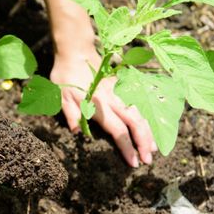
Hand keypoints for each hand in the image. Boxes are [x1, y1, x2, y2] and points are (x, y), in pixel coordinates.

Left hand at [50, 51, 156, 166]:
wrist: (76, 51)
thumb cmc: (66, 75)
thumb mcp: (61, 95)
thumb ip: (70, 113)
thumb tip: (76, 132)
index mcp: (98, 105)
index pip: (117, 130)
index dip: (127, 147)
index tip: (133, 162)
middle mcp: (112, 99)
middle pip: (135, 123)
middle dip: (144, 142)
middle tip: (148, 160)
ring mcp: (119, 91)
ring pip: (140, 113)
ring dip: (148, 131)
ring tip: (153, 148)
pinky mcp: (121, 86)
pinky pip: (138, 104)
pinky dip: (145, 118)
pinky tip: (149, 128)